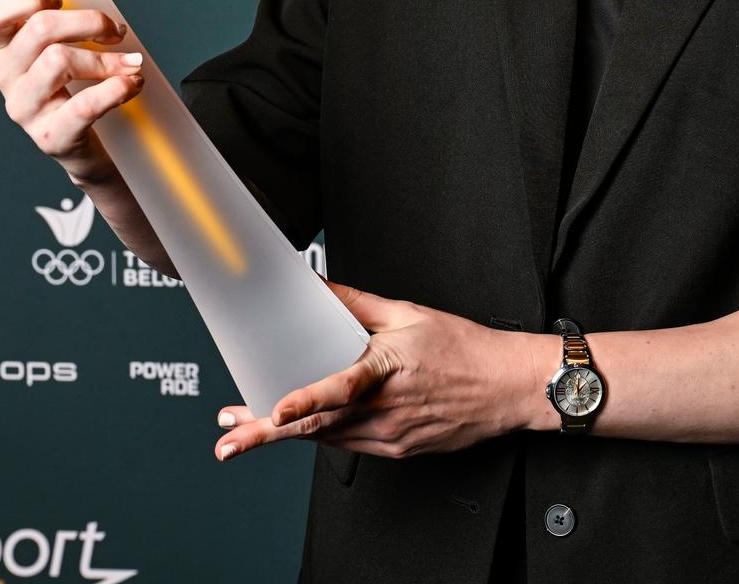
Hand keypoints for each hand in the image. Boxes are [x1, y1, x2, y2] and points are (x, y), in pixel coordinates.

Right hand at [0, 0, 143, 185]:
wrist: (81, 146)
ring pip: (60, 61)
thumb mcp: (57, 51)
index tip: (61, 1)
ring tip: (130, 64)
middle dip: (88, 21)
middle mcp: (6, 77)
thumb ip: (63, 24)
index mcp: (3, 49)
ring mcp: (24, 107)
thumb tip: (97, 2)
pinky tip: (131, 84)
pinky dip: (116, 89)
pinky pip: (84, 105)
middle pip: (39, 28)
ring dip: (107, 59)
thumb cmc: (72, 90)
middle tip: (115, 31)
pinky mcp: (50, 135)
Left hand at [211, 280, 545, 461]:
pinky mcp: (397, 450)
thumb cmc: (466, 351)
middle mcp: (386, 412)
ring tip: (250, 428)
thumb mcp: (410, 314)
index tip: (275, 410)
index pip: (339, 389)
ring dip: (288, 434)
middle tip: (231, 438)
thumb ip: (358, 304)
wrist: (507, 388)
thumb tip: (321, 288)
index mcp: (387, 372)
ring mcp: (390, 437)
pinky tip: (304, 426)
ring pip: (328, 439)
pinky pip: (350, 444)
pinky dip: (323, 435)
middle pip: (318, 427)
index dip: (305, 402)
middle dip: (268, 433)